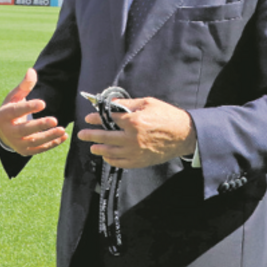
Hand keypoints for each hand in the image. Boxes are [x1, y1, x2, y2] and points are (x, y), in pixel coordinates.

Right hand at [0, 68, 67, 155]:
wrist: (2, 131)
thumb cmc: (11, 109)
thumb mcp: (15, 96)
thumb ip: (24, 85)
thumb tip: (32, 71)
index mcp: (4, 115)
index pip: (16, 111)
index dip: (29, 108)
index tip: (43, 103)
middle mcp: (9, 132)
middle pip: (25, 130)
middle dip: (40, 125)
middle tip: (54, 119)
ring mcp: (17, 143)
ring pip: (34, 141)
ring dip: (49, 136)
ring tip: (62, 129)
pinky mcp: (25, 151)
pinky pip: (39, 149)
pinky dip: (52, 144)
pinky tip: (63, 136)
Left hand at [77, 97, 195, 168]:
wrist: (184, 135)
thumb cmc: (167, 116)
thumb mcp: (148, 103)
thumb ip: (128, 103)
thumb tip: (113, 103)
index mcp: (134, 121)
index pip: (109, 119)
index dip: (97, 118)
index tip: (89, 118)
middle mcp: (132, 138)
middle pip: (105, 137)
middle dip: (91, 135)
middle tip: (82, 134)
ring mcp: (136, 152)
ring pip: (111, 152)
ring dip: (99, 149)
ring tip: (93, 147)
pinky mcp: (140, 161)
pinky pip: (121, 163)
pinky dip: (112, 160)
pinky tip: (107, 156)